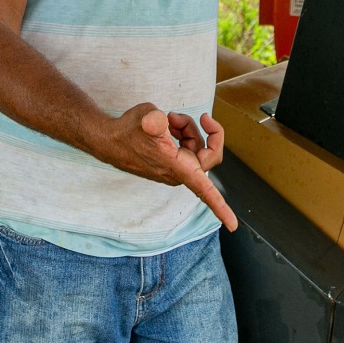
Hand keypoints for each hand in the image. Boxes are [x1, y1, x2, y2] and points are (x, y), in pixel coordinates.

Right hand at [102, 104, 237, 231]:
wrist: (110, 139)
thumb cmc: (128, 131)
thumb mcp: (143, 119)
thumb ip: (154, 121)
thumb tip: (159, 121)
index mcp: (177, 167)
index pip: (205, 191)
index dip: (221, 208)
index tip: (233, 226)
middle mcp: (178, 173)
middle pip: (207, 155)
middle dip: (204, 132)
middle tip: (201, 116)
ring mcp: (175, 169)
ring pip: (196, 148)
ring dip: (189, 130)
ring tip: (171, 120)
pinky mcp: (171, 163)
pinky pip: (187, 148)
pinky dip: (182, 134)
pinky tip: (169, 126)